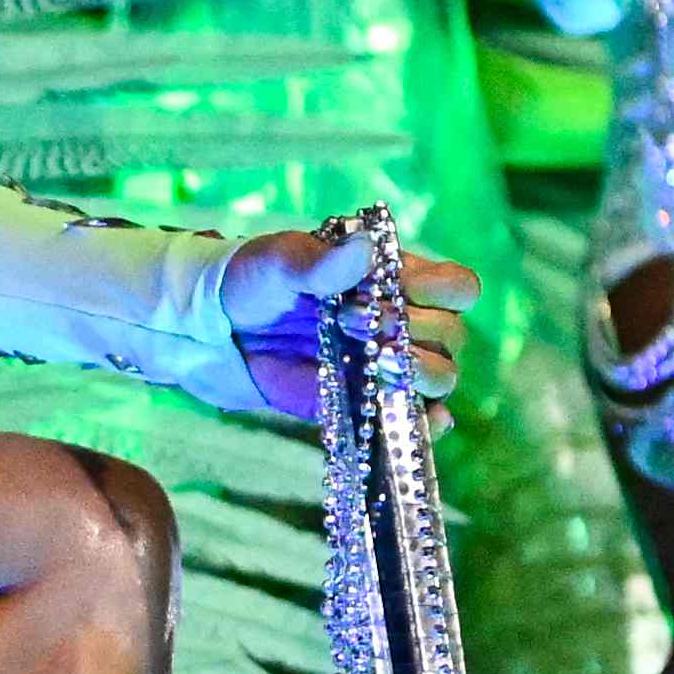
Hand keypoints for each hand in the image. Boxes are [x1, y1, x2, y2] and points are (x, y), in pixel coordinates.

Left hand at [225, 225, 472, 421]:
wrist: (216, 328)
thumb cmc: (256, 280)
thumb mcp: (283, 262)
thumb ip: (324, 261)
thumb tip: (365, 251)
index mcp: (396, 278)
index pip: (457, 287)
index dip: (442, 290)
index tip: (401, 289)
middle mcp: (403, 323)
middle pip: (452, 336)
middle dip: (416, 330)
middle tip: (358, 321)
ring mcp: (387, 365)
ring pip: (441, 376)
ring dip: (418, 372)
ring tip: (376, 362)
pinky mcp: (366, 403)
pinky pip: (414, 419)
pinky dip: (428, 422)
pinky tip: (424, 419)